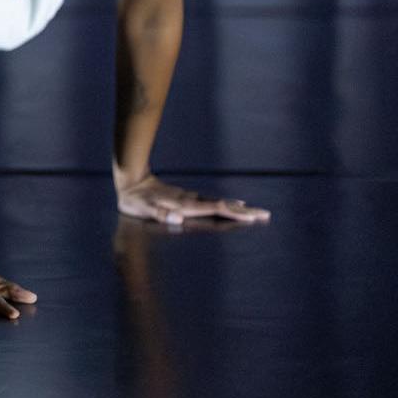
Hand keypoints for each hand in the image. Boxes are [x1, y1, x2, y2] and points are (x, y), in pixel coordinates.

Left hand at [115, 173, 270, 225]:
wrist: (131, 179)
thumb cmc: (135, 200)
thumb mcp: (144, 209)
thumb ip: (160, 214)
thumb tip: (177, 218)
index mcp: (186, 205)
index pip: (215, 210)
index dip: (234, 214)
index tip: (252, 217)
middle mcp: (192, 201)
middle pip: (223, 206)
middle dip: (244, 211)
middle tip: (266, 214)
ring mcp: (190, 198)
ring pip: (220, 203)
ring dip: (238, 208)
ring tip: (255, 212)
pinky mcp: (187, 197)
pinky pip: (213, 202)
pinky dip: (227, 204)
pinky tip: (233, 204)